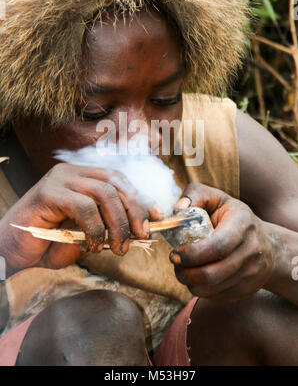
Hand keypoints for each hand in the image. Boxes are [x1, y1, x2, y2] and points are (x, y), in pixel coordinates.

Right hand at [0, 163, 162, 272]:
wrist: (14, 252)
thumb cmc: (50, 243)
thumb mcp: (88, 234)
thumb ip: (110, 225)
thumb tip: (141, 228)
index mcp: (83, 177)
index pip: (120, 180)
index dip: (140, 198)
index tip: (156, 218)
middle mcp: (73, 172)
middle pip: (116, 182)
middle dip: (134, 210)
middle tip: (139, 236)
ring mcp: (59, 179)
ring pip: (103, 192)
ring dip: (117, 223)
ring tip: (117, 247)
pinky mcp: (47, 192)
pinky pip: (82, 206)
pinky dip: (94, 228)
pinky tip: (90, 245)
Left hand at [170, 183, 275, 301]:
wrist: (268, 244)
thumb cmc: (233, 217)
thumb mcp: (217, 198)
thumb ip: (195, 195)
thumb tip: (178, 210)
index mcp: (243, 224)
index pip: (218, 246)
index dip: (192, 254)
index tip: (175, 253)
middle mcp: (252, 250)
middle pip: (214, 273)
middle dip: (186, 272)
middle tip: (175, 263)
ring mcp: (252, 273)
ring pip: (213, 288)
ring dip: (190, 283)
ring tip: (182, 270)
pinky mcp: (248, 289)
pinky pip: (218, 296)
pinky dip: (202, 290)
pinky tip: (196, 277)